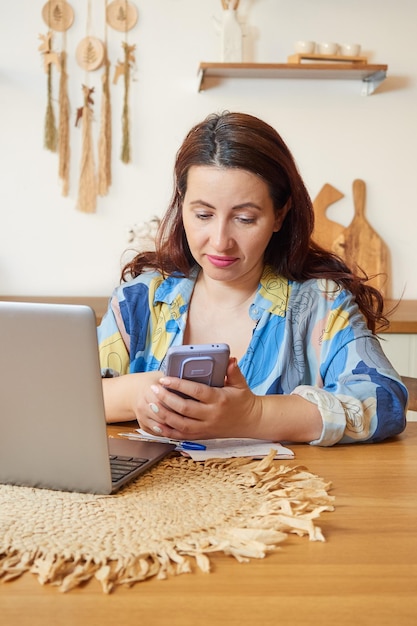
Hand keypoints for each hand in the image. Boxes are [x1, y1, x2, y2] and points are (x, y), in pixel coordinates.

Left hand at [139, 358, 262, 439]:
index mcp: (219, 399)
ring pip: (180, 424)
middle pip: (184, 409)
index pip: (196, 391)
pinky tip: (157, 424)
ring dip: (164, 415)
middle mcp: (211, 415)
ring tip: (152, 404)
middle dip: (167, 399)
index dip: (179, 385)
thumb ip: (233, 371)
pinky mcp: (202, 436)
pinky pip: (182, 436)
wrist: (251, 422)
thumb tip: (229, 359)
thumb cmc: (243, 401)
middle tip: (154, 389)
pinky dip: (168, 432)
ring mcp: (206, 428)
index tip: (165, 379)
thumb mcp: (241, 384)